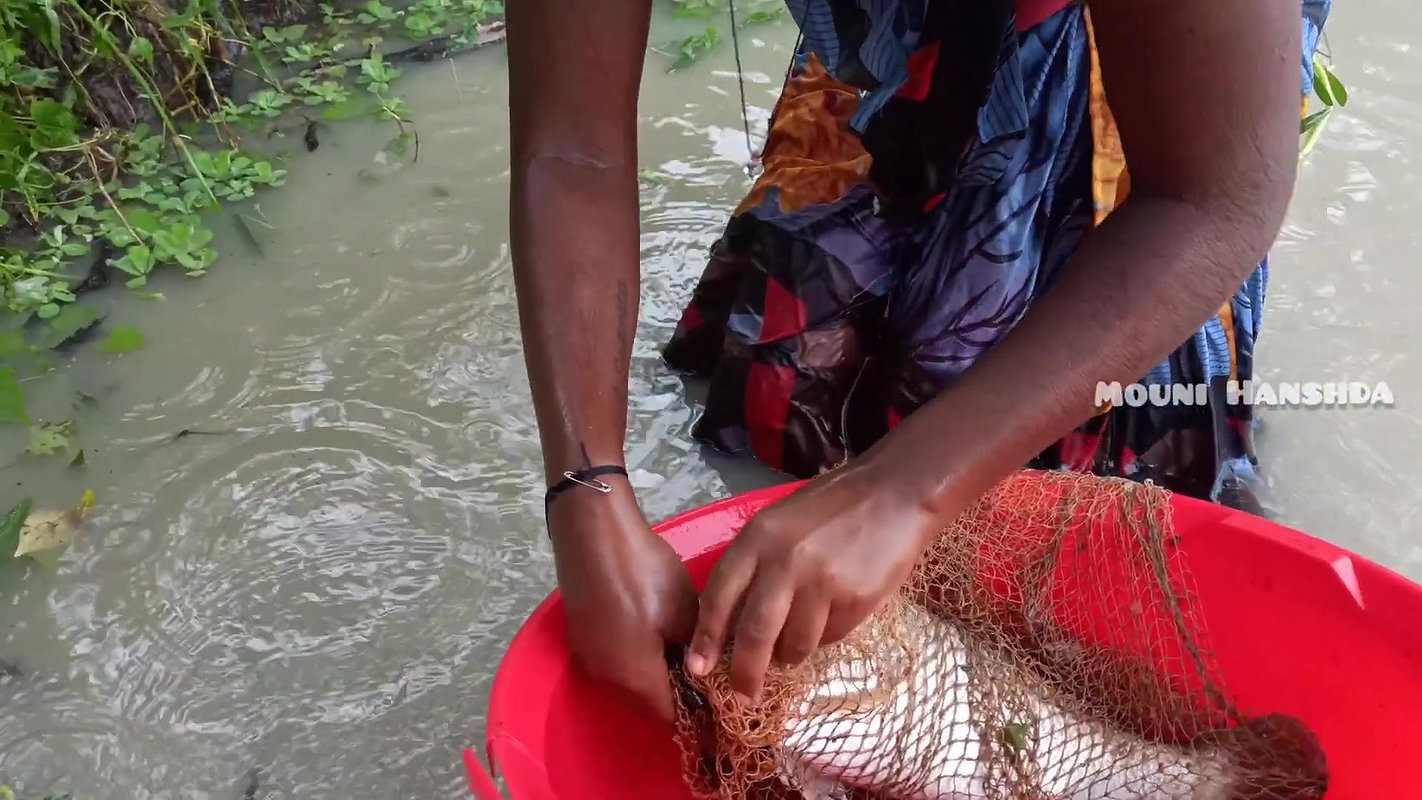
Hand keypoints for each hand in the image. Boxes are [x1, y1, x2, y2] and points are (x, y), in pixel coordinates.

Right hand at [548, 476, 698, 722]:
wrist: (592, 531)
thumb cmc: (644, 573)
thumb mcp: (683, 612)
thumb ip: (696, 650)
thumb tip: (702, 668)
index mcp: (635, 679)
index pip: (672, 715)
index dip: (698, 709)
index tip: (719, 692)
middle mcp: (606, 678)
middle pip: (647, 701)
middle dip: (676, 690)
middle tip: (704, 665)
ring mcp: (589, 656)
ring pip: (630, 679)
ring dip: (655, 671)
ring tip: (680, 644)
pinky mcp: (580, 635)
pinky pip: (615, 659)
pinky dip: (636, 654)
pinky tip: (651, 626)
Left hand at [684, 462, 940, 702]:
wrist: (894, 494)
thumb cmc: (831, 508)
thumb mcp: (778, 522)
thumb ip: (754, 563)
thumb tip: (729, 622)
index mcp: (758, 537)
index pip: (719, 595)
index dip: (705, 638)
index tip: (698, 669)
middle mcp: (784, 561)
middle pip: (753, 633)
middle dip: (745, 671)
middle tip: (743, 694)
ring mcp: (821, 582)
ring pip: (794, 645)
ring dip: (790, 655)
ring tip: (795, 646)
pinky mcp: (854, 599)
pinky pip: (829, 638)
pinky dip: (824, 638)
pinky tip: (832, 616)